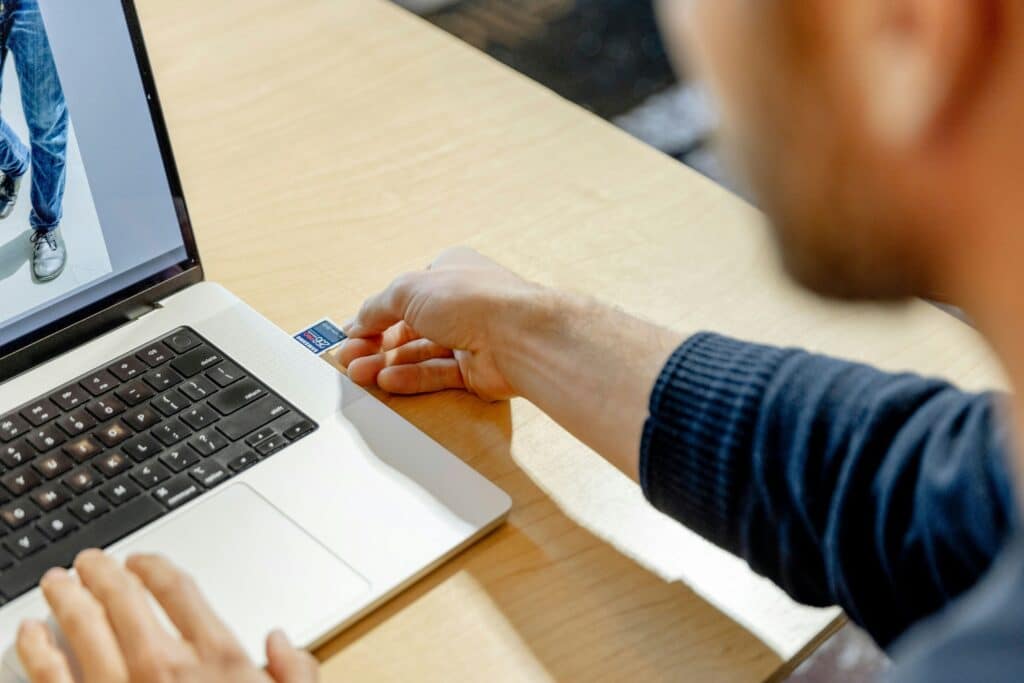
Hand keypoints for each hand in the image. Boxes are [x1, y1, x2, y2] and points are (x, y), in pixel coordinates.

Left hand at [17, 550, 317, 682]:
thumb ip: (298, 672)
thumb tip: (281, 641)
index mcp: (218, 659)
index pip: (180, 591)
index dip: (156, 568)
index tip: (142, 562)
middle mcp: (166, 670)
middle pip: (125, 601)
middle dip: (104, 573)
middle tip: (91, 561)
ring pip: (84, 630)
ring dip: (68, 598)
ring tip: (57, 580)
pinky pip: (54, 678)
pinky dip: (38, 650)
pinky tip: (30, 633)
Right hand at [340, 247, 549, 400]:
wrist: (518, 336)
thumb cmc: (473, 299)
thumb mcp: (408, 289)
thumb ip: (378, 306)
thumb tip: (358, 320)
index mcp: (449, 272)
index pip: (404, 294)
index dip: (376, 314)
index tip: (352, 332)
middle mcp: (461, 303)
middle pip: (409, 326)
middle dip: (376, 343)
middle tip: (349, 358)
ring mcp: (470, 337)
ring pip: (420, 353)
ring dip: (387, 362)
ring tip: (359, 374)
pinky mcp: (476, 369)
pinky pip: (436, 373)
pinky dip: (410, 378)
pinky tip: (386, 380)